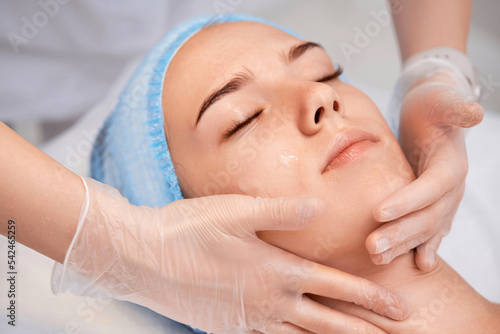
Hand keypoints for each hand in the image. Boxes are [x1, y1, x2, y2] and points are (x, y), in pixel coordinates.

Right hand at [53, 177, 407, 333]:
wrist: (142, 258)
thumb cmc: (189, 229)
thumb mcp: (237, 211)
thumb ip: (282, 211)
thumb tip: (321, 206)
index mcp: (276, 272)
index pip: (336, 288)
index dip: (371, 298)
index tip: (400, 308)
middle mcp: (268, 302)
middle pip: (327, 323)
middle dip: (364, 330)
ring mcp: (247, 320)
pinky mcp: (226, 327)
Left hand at [366, 70, 482, 270]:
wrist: (435, 114)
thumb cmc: (432, 104)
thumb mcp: (440, 99)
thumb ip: (454, 106)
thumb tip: (473, 112)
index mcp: (450, 165)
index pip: (429, 188)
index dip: (407, 201)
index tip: (378, 212)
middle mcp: (451, 188)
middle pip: (427, 216)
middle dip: (399, 233)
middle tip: (371, 248)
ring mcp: (444, 200)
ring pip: (426, 229)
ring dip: (403, 245)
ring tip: (377, 259)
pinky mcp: (433, 204)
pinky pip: (430, 230)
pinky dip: (422, 246)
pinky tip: (415, 264)